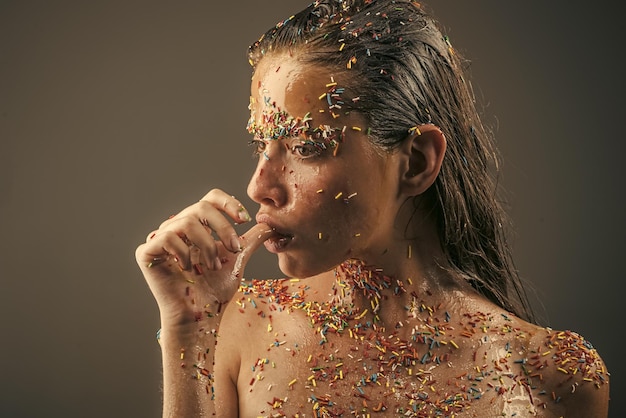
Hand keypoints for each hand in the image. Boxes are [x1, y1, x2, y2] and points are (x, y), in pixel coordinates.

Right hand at [135, 189, 272, 327]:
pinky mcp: (146, 252)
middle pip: (201, 207)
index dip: (228, 203)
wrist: (200, 316)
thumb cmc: (216, 290)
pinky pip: (167, 237)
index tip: (244, 220)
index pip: (210, 198)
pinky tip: (188, 269)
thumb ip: (251, 238)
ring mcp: (159, 238)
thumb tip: (271, 222)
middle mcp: (177, 227)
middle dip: (223, 228)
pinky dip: (184, 253)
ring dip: (207, 245)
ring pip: (187, 222)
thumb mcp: (238, 258)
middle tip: (234, 249)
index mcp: (197, 225)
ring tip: (212, 266)